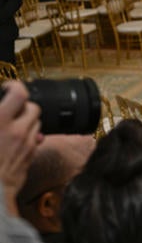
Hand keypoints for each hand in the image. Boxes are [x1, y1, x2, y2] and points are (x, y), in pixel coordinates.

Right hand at [0, 81, 41, 214]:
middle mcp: (17, 131)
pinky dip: (29, 135)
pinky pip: (35, 139)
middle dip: (24, 105)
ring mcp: (26, 144)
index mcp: (0, 122)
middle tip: (11, 108)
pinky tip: (16, 139)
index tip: (9, 87)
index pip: (19, 93)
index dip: (15, 86)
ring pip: (36, 123)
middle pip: (33, 107)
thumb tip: (1, 113)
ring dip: (27, 120)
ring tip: (12, 124)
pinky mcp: (30, 156)